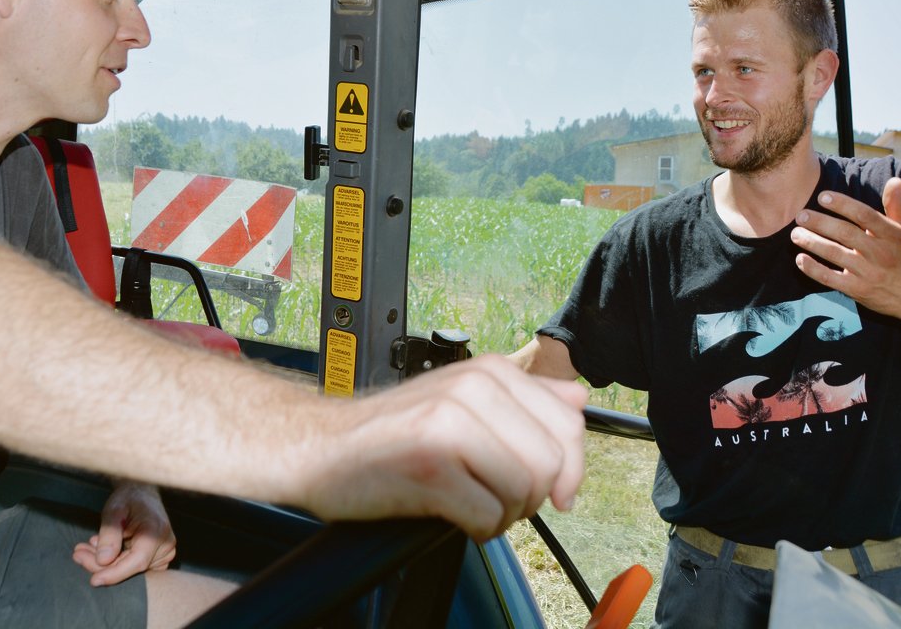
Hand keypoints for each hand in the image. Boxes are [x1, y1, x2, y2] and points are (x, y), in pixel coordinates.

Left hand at [72, 481, 176, 585]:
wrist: (141, 493)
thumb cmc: (128, 498)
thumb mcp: (114, 511)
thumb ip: (109, 535)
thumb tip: (103, 561)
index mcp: (158, 531)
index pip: (137, 562)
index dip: (114, 574)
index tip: (93, 580)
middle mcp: (166, 545)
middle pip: (131, 568)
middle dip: (102, 566)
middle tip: (78, 554)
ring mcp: (164, 553)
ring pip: (130, 570)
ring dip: (106, 564)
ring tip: (86, 548)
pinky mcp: (158, 558)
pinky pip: (133, 567)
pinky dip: (115, 562)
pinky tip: (100, 550)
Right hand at [301, 356, 586, 542]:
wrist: (323, 448)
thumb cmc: (391, 433)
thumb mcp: (460, 398)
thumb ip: (523, 396)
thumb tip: (578, 397)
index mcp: (489, 371)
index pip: (569, 422)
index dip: (568, 467)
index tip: (551, 489)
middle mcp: (474, 388)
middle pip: (551, 462)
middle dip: (533, 496)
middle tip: (498, 499)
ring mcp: (450, 423)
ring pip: (524, 490)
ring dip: (503, 514)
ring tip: (471, 504)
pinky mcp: (430, 466)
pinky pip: (488, 517)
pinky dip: (478, 530)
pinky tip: (453, 515)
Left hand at [790, 177, 900, 319]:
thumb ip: (896, 206)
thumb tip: (894, 180)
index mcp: (892, 235)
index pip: (864, 215)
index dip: (842, 204)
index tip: (822, 196)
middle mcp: (880, 253)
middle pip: (845, 233)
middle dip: (820, 222)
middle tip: (800, 215)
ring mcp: (868, 273)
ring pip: (834, 254)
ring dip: (811, 242)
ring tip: (795, 234)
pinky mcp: (858, 290)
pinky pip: (831, 278)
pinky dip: (813, 269)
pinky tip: (800, 259)